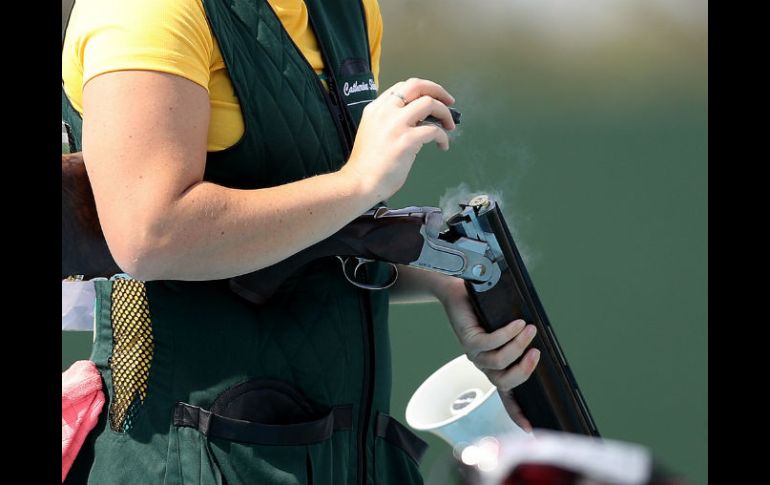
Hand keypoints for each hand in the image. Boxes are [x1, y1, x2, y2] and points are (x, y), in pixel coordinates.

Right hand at [341, 78, 455, 201]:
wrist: (359, 182)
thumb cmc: (367, 165)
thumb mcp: (373, 132)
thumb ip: (389, 122)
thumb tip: (415, 121)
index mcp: (376, 109)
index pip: (402, 87)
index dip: (422, 90)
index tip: (433, 99)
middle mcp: (385, 111)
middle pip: (416, 86)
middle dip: (438, 90)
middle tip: (449, 102)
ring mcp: (396, 124)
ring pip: (429, 103)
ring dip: (445, 113)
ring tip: (449, 125)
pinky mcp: (406, 140)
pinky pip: (434, 130)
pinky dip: (443, 137)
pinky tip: (443, 145)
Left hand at [436, 278, 540, 431]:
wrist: (456, 291)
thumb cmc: (484, 309)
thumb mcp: (505, 328)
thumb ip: (518, 339)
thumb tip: (540, 343)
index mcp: (493, 366)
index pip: (506, 395)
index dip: (516, 413)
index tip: (529, 429)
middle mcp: (483, 364)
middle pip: (505, 382)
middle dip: (524, 370)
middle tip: (537, 353)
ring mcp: (474, 354)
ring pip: (499, 362)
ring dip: (518, 346)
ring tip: (529, 328)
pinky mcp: (468, 340)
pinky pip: (490, 343)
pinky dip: (507, 334)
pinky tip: (517, 324)